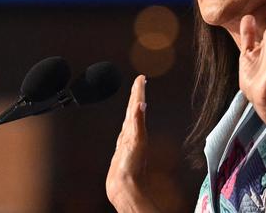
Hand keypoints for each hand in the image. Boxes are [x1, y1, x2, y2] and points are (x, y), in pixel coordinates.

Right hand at [106, 75, 157, 211]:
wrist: (125, 188)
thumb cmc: (132, 169)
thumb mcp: (136, 142)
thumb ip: (138, 123)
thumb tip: (142, 104)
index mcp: (136, 130)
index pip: (137, 105)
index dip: (138, 91)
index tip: (141, 78)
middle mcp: (132, 134)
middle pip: (134, 109)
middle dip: (136, 94)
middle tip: (139, 81)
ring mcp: (127, 141)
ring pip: (130, 119)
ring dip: (132, 106)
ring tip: (135, 96)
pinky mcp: (123, 150)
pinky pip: (125, 131)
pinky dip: (127, 124)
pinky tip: (127, 123)